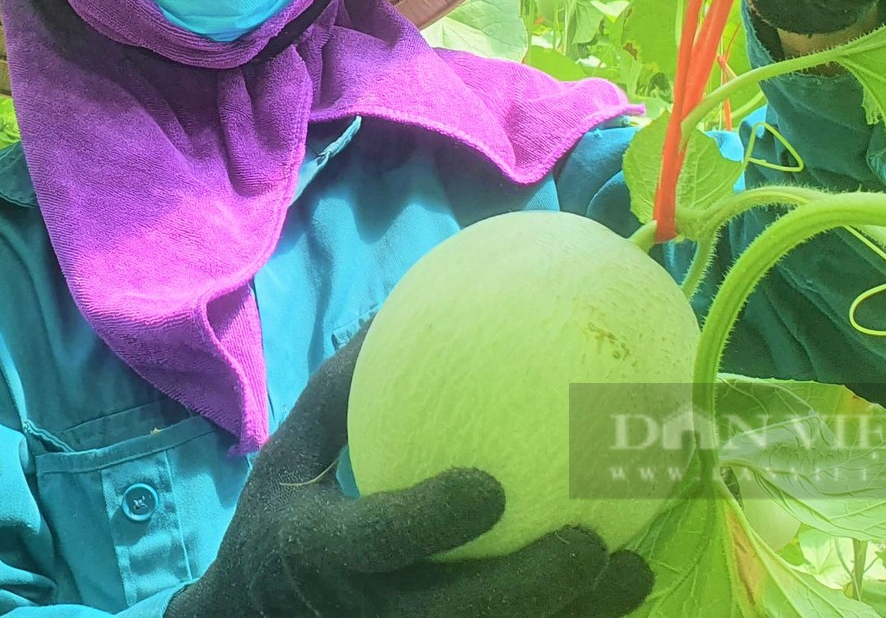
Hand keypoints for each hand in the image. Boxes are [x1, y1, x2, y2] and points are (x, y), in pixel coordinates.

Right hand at [165, 323, 654, 617]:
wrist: (252, 617)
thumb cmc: (283, 516)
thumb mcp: (291, 452)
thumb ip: (344, 388)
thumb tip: (414, 300)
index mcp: (315, 548)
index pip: (374, 540)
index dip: (429, 520)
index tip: (490, 487)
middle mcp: (357, 612)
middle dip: (526, 589)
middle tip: (589, 543)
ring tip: (634, 571)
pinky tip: (623, 595)